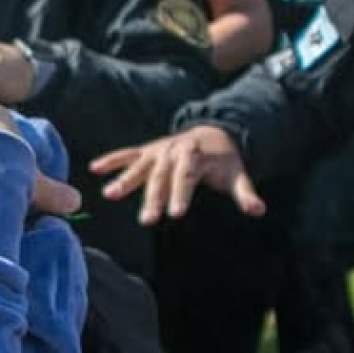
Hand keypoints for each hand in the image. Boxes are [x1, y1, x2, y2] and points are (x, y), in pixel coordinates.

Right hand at [89, 125, 263, 225]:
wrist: (212, 132)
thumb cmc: (224, 161)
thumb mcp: (237, 175)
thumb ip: (245, 193)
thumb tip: (259, 210)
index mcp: (196, 156)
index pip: (187, 177)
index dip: (181, 194)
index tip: (176, 214)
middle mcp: (174, 151)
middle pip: (162, 176)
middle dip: (154, 197)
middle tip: (147, 220)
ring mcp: (159, 150)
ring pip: (140, 165)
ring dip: (124, 179)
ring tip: (109, 195)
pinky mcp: (148, 150)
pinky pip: (127, 154)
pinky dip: (112, 160)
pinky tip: (94, 169)